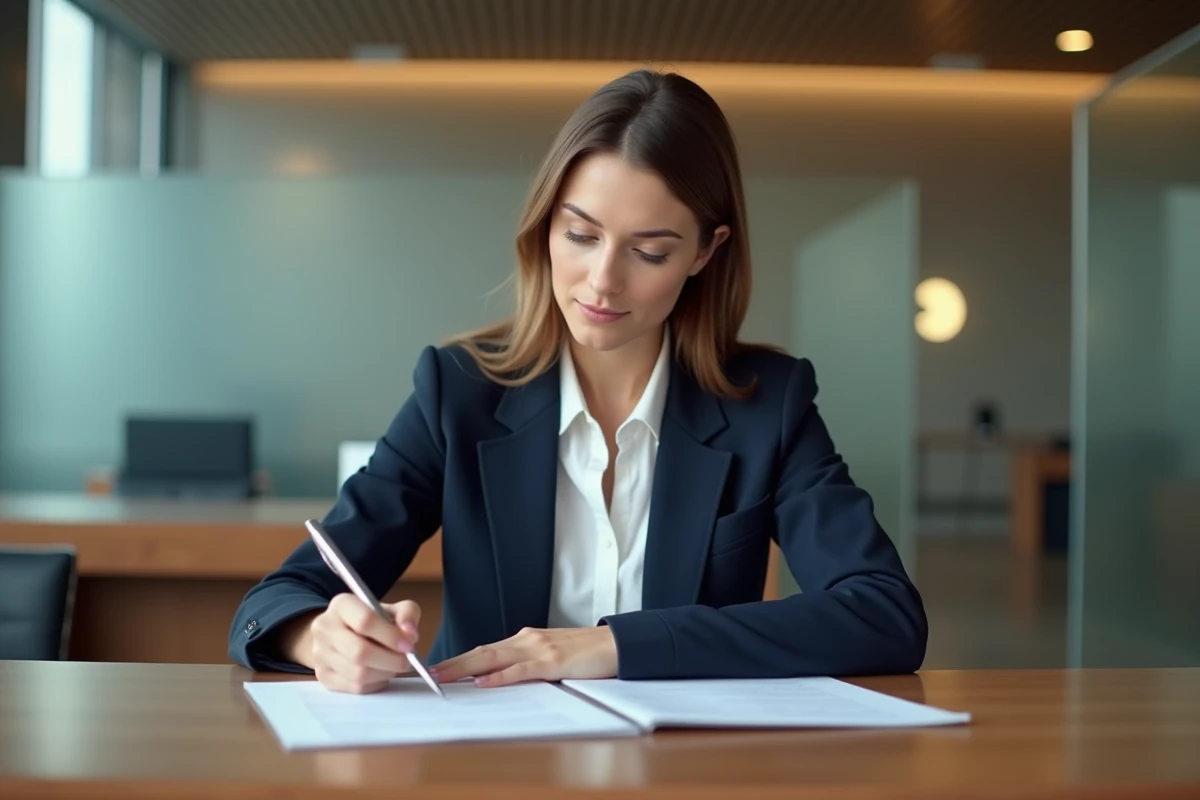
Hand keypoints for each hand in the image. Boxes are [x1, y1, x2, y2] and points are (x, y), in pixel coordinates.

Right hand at [305, 594, 421, 693]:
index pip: (365, 621)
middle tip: (406, 661)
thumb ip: (408, 614)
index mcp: (341, 604)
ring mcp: (319, 653)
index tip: (409, 645)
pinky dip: (374, 684)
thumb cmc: (373, 621)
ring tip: (393, 666)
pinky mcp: (322, 676)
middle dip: (390, 660)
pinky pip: (354, 687)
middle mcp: (324, 627)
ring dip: (384, 673)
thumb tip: (410, 634)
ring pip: (357, 674)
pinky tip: (380, 673)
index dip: (391, 636)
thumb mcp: (393, 609)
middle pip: (359, 652)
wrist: (342, 633)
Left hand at [431, 626, 617, 687]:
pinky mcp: (553, 662)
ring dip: (465, 667)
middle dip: (453, 663)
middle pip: (482, 651)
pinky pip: (521, 670)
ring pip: (494, 657)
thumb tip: (500, 678)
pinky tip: (484, 682)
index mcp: (526, 640)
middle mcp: (527, 640)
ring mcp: (540, 649)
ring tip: (443, 676)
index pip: (485, 650)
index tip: (438, 669)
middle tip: (428, 673)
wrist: (616, 643)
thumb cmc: (586, 652)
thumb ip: (527, 663)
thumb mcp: (551, 656)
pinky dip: (500, 676)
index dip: (459, 659)